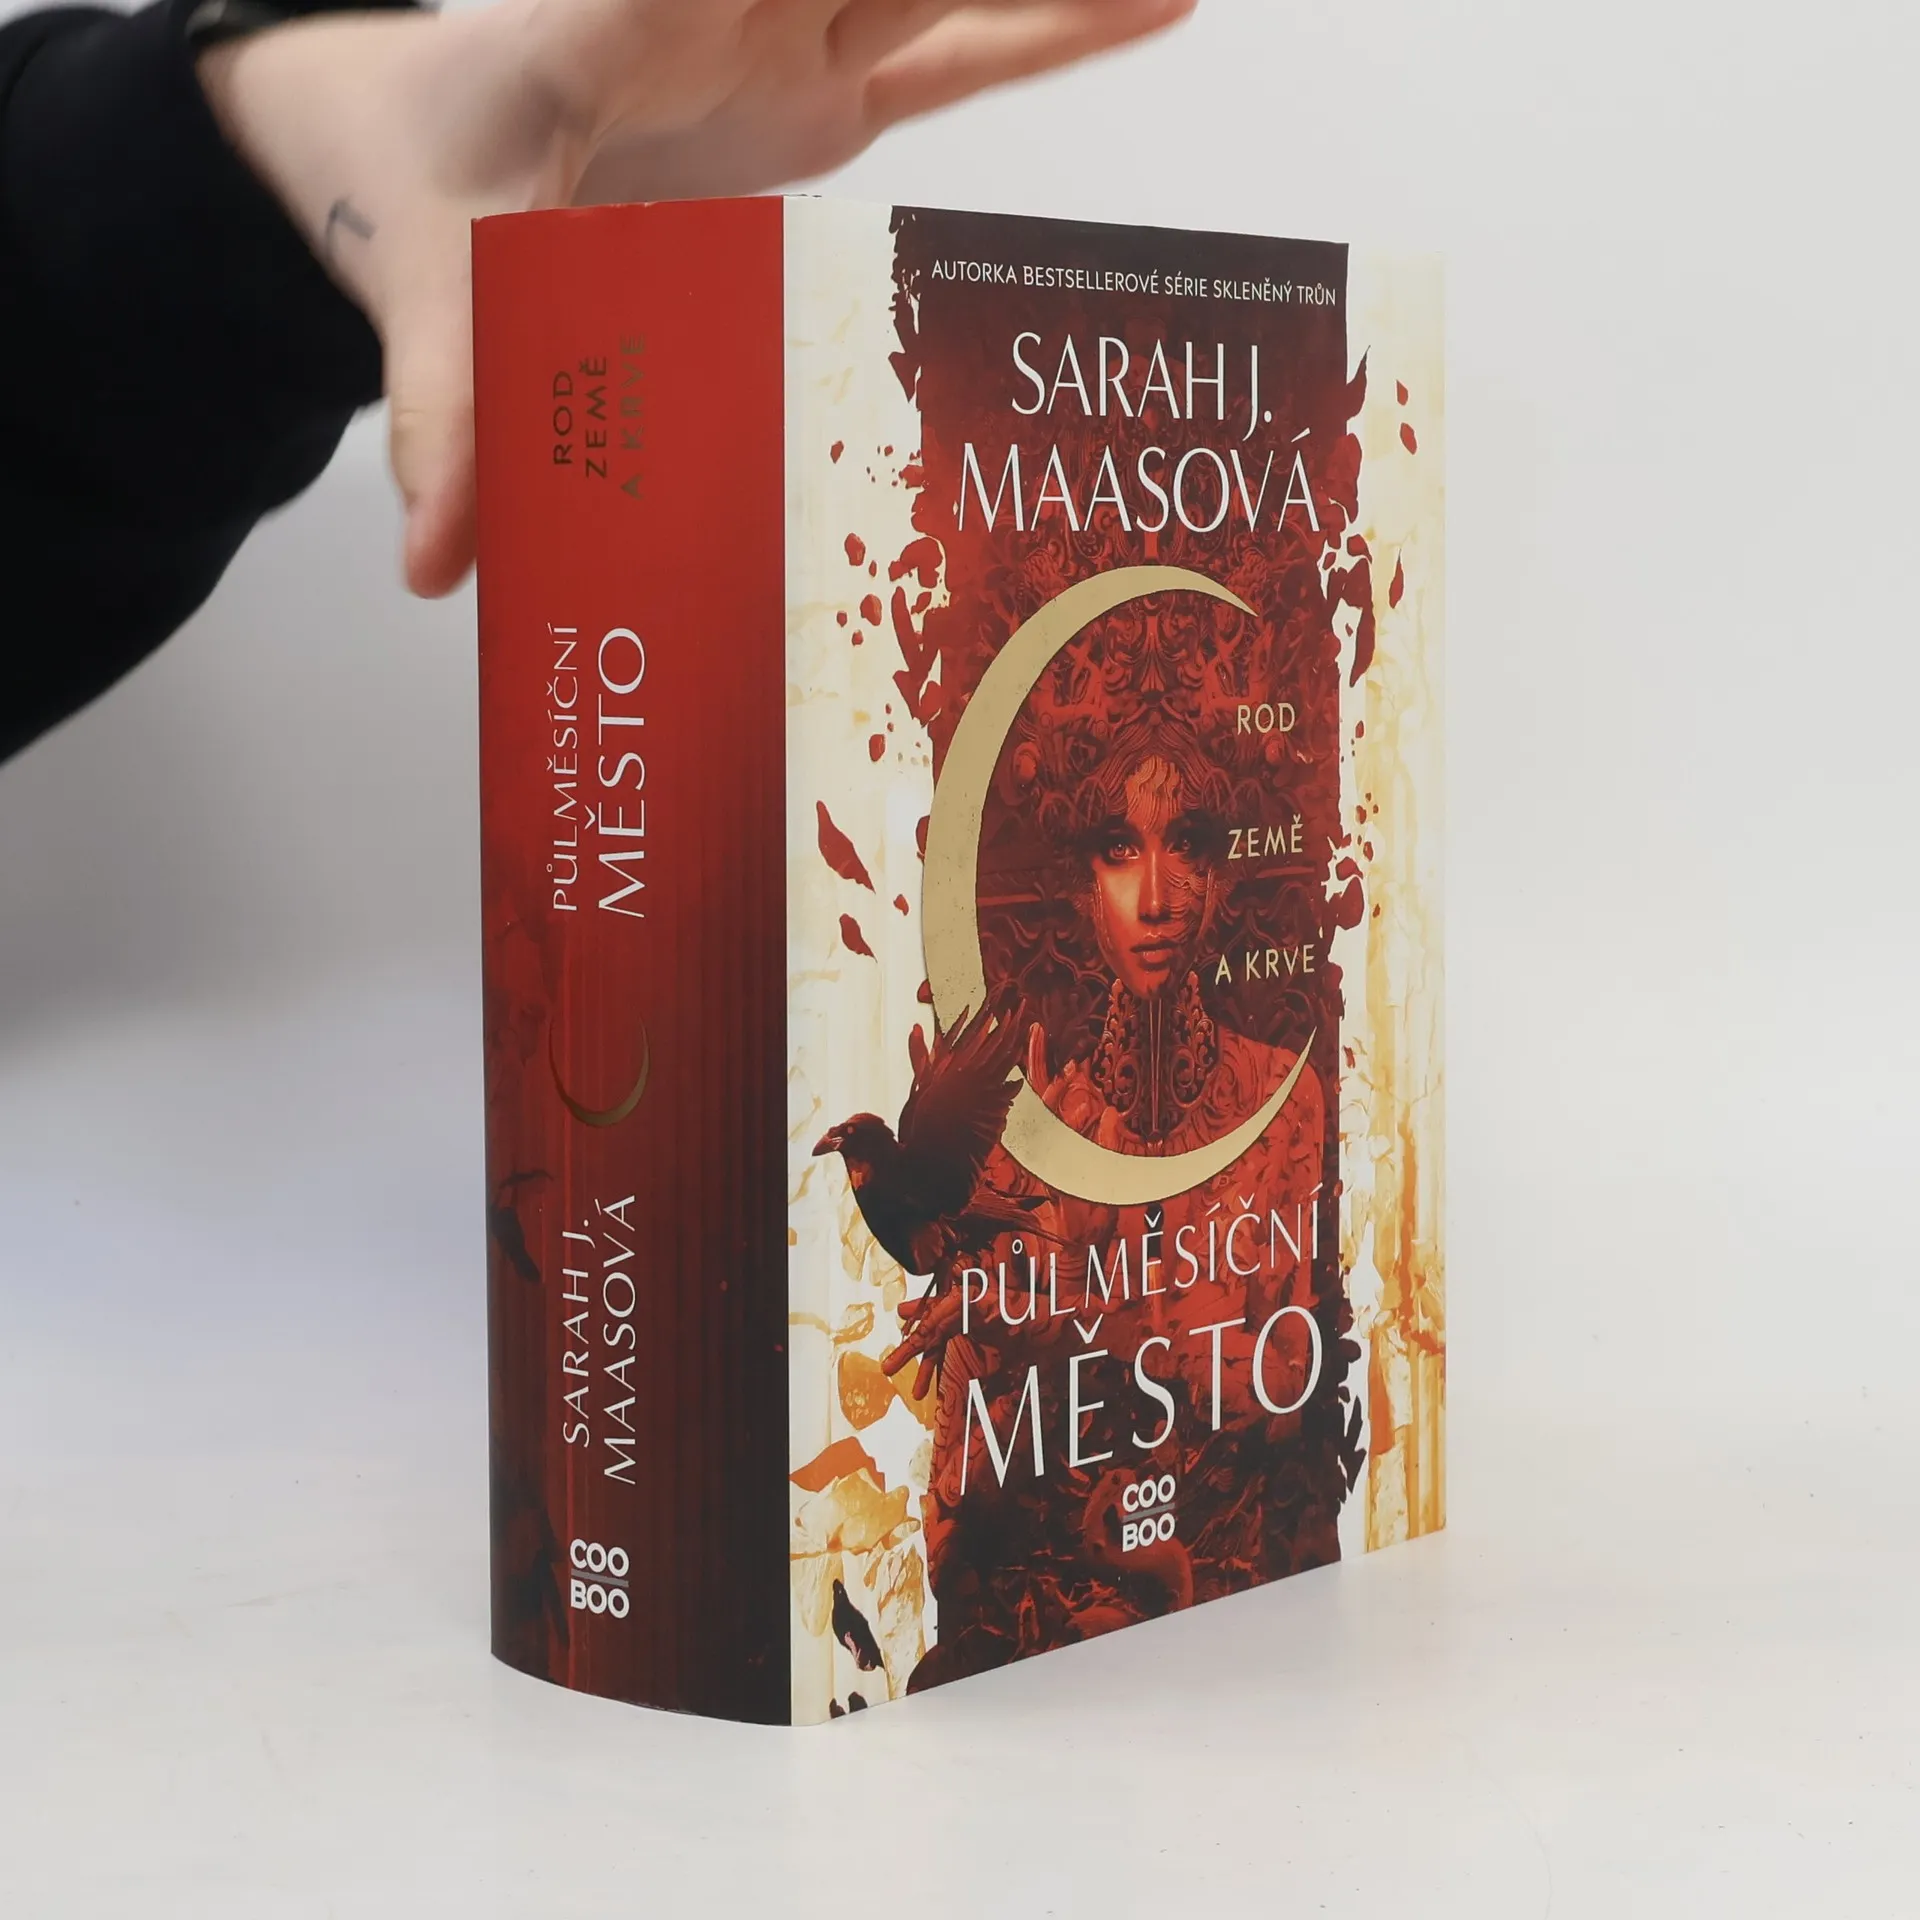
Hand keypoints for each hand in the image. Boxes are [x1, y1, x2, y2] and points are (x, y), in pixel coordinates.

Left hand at [195, 0, 1196, 597]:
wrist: (410, 129)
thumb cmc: (421, 179)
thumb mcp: (430, 281)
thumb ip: (448, 410)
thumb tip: (435, 565)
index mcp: (626, 27)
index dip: (795, 8)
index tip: (985, 6)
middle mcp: (731, 20)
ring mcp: (792, 47)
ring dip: (1046, 0)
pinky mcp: (827, 96)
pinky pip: (958, 53)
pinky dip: (1050, 34)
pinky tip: (1164, 9)